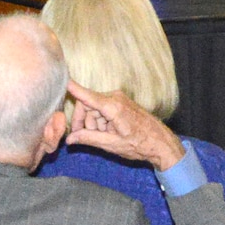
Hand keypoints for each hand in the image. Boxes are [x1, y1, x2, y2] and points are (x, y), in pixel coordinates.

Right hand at [64, 81, 185, 171]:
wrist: (160, 142)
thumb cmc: (139, 144)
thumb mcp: (111, 144)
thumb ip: (89, 139)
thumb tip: (69, 139)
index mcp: (113, 107)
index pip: (88, 96)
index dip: (74, 89)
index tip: (63, 80)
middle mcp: (115, 98)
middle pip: (86, 105)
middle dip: (83, 122)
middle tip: (85, 138)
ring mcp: (118, 99)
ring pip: (93, 109)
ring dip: (93, 123)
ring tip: (104, 136)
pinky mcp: (120, 102)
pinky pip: (102, 109)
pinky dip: (100, 121)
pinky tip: (109, 131)